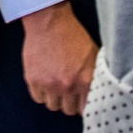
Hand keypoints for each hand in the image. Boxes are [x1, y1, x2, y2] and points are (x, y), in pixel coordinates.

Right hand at [21, 0, 97, 114]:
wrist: (50, 22)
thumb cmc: (73, 36)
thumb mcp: (93, 55)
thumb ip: (96, 77)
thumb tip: (100, 93)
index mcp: (86, 81)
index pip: (86, 109)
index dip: (84, 105)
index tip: (82, 100)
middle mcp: (67, 86)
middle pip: (69, 110)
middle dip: (70, 102)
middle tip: (69, 91)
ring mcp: (49, 84)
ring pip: (53, 106)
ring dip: (55, 98)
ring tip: (56, 85)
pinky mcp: (33, 80)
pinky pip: (38, 98)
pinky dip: (41, 93)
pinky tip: (45, 81)